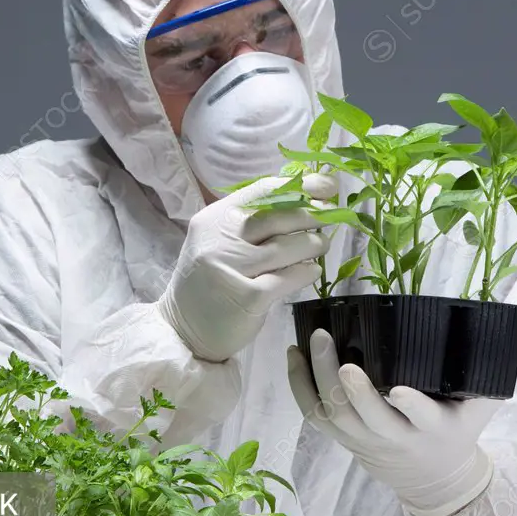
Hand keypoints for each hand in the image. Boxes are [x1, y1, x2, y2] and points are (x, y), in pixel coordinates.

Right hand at [159, 174, 336, 362]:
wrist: (185, 330)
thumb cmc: (210, 282)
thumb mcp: (220, 243)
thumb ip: (251, 223)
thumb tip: (302, 199)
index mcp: (214, 219)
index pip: (262, 191)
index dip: (300, 186)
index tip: (327, 186)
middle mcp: (220, 240)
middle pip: (278, 217)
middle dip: (311, 214)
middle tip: (331, 216)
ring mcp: (233, 268)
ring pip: (286, 247)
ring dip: (312, 244)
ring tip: (322, 244)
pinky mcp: (249, 297)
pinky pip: (287, 278)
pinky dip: (305, 273)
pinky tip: (313, 271)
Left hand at [287, 329, 499, 515]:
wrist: (435, 481)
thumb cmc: (457, 431)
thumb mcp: (480, 408)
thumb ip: (484, 375)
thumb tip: (489, 326)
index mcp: (434, 429)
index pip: (422, 418)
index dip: (411, 406)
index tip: (400, 389)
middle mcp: (396, 439)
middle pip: (366, 416)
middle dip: (347, 382)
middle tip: (330, 342)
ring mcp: (365, 442)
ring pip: (334, 416)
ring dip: (315, 378)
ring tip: (307, 343)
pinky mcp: (344, 441)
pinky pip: (315, 418)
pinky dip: (299, 388)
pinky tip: (293, 358)